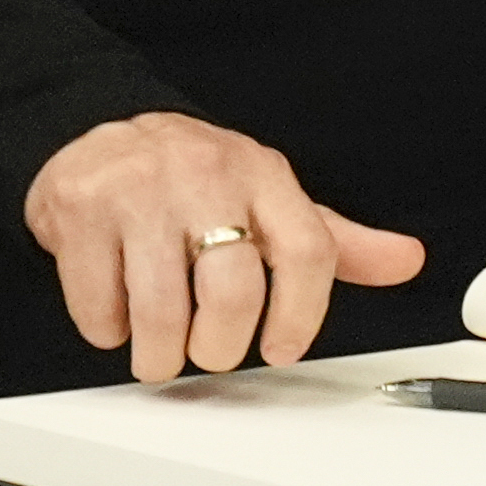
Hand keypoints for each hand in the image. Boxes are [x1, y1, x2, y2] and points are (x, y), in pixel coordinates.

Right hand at [23, 112, 425, 382]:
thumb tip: (405, 260)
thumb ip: (334, 239)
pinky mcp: (81, 208)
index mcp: (262, 175)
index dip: (301, 318)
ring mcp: (140, 190)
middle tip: (208, 352)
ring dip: (159, 354)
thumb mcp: (268, 198)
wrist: (97, 131)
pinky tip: (116, 311)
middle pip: (232, 293)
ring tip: (159, 348)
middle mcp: (205, 175)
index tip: (280, 348)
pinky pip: (99, 306)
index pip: (308, 252)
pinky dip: (107, 329)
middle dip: (219, 348)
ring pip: (161, 313)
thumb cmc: (193, 179)